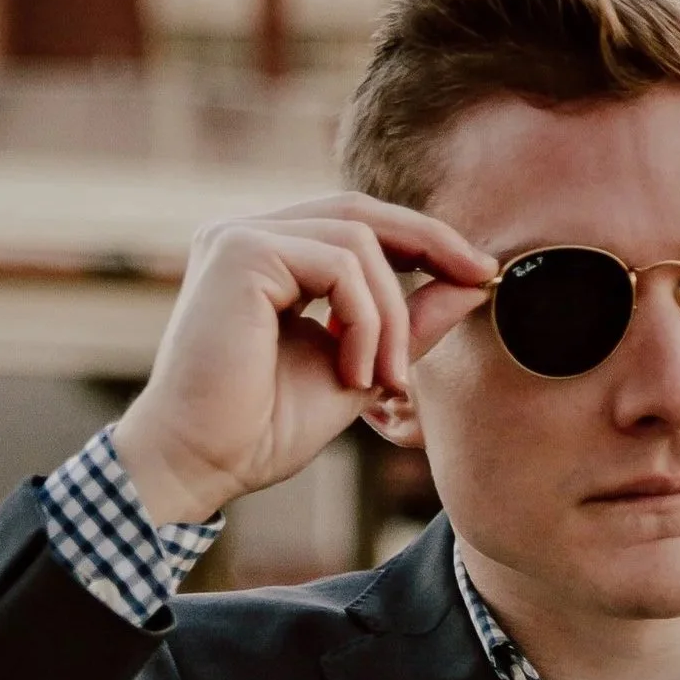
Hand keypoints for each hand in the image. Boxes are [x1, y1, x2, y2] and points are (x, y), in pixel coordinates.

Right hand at [113, 194, 496, 525]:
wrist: (199, 466)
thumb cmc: (261, 430)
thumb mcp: (358, 369)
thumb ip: (408, 325)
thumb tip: (472, 282)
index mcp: (267, 257)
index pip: (355, 225)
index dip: (422, 241)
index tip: (478, 273)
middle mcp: (247, 235)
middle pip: (360, 213)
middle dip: (431, 243)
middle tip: (480, 280)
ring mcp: (239, 236)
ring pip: (358, 243)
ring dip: (391, 316)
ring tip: (385, 379)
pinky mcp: (240, 252)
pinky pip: (340, 265)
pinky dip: (366, 321)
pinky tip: (352, 373)